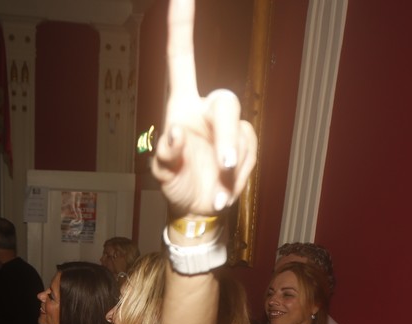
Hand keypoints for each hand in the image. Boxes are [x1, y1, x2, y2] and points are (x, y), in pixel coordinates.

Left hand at [152, 0, 257, 217]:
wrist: (197, 210)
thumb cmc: (176, 182)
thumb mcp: (162, 172)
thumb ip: (166, 153)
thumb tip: (177, 132)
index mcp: (181, 105)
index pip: (181, 58)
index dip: (181, 25)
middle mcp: (206, 109)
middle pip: (227, 104)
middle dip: (227, 138)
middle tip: (225, 168)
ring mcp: (230, 128)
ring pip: (241, 136)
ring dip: (233, 168)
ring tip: (217, 194)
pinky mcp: (246, 146)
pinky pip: (250, 157)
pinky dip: (237, 181)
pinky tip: (223, 195)